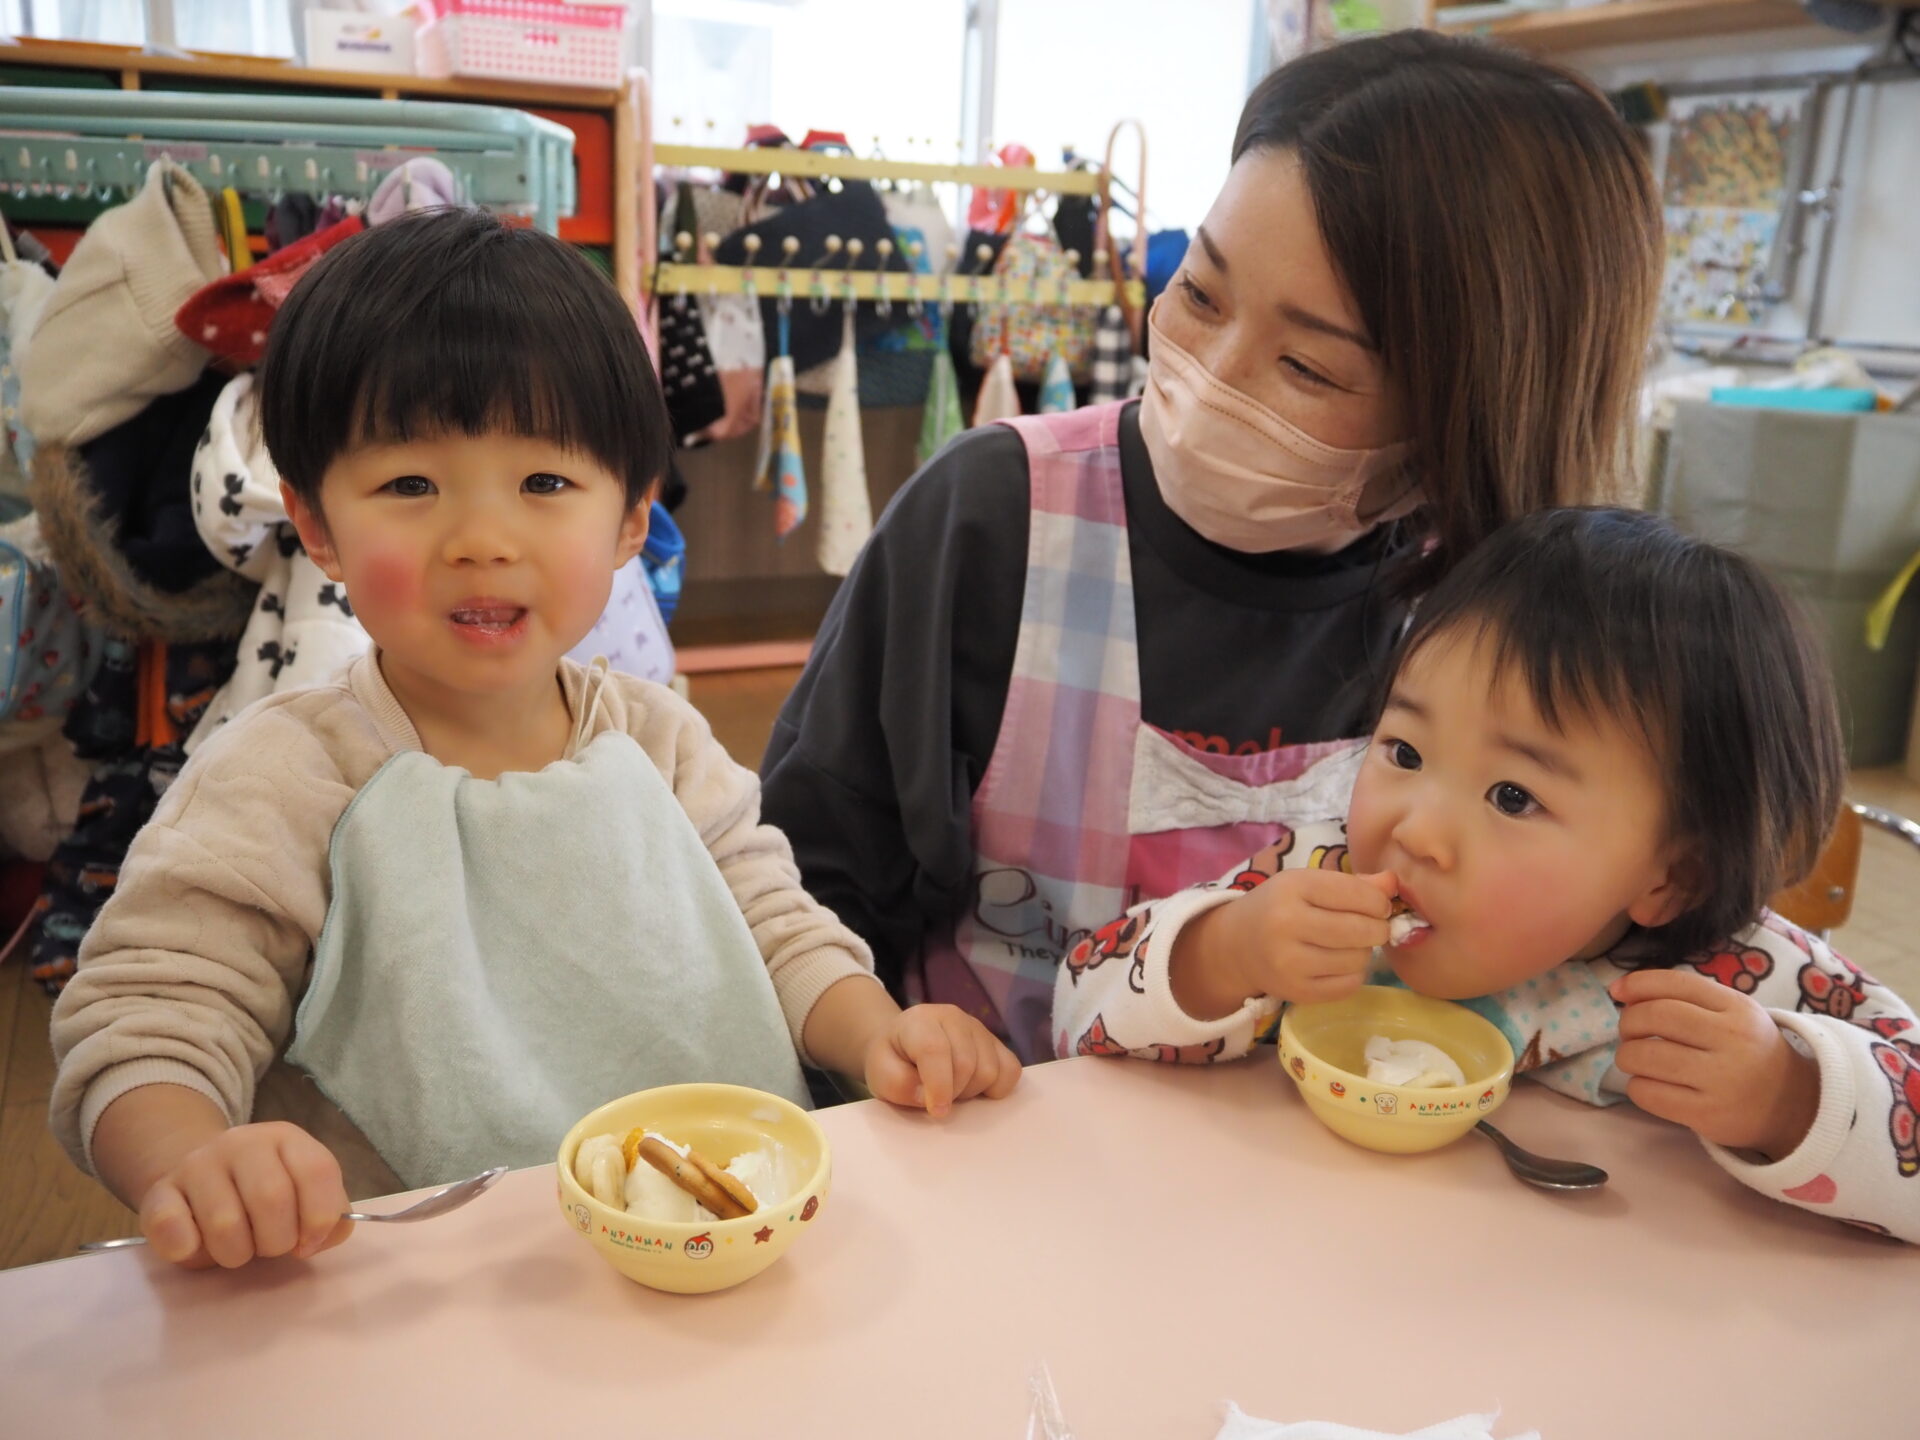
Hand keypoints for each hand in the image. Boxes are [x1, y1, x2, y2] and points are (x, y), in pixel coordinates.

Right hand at [138, 1122, 353, 1268]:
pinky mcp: (159, 1192)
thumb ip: (329, 1215)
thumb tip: (319, 1238)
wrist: (196, 1174)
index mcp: (287, 1138)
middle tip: (266, 1247)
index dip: (319, 1218)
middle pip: (272, 1199)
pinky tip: (194, 1246)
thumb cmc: (259, 1194)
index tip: (307, 1245)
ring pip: (225, 1223)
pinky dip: (189, 1250)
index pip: (318, 1171)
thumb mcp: (303, 1194)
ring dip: (236, 1253)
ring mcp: (198, 1163)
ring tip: (235, 1248)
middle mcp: (242, 1142)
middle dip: (276, 1241)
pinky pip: (172, 1227)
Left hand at [863, 1004, 1021, 1117]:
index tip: (937, 1111)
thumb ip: (897, 1084)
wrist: (902, 1046)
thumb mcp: (879, 1074)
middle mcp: (953, 1017)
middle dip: (953, 1092)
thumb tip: (928, 1096)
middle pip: (967, 1064)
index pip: (935, 1049)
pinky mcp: (996, 1043)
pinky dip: (997, 1088)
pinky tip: (975, 1088)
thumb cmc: (891, 1061)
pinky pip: (1011, 1070)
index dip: (938, 1085)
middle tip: (936, 1098)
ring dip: (972, 1092)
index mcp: (920, 1020)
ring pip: (991, 1070)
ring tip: (952, 1089)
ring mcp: (978, 1028)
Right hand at [1171, 869, 1396, 1019]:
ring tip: (1348, 945)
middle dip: (1377, 929)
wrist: (1237, 945)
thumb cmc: (1279, 907)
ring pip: (1357, 959)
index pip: (1356, 894)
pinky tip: (1338, 964)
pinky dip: (1353, 974)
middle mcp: (1287, 923)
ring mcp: (1289, 962)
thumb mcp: (1307, 884)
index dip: (1378, 902)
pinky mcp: (1296, 992)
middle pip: (1360, 930)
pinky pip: (1349, 985)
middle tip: (1372, 928)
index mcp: (1292, 887)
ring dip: (1363, 952)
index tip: (1377, 906)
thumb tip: (1393, 884)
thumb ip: (1353, 884)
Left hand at [1611, 969, 1819, 1158]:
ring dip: (1627, 1056)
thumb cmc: (1747, 1050)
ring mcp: (1721, 1079)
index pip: (1677, 983)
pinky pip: (1648, 1093)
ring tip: (1636, 1059)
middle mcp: (1732, 1040)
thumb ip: (1684, 996)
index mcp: (1738, 1008)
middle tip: (1630, 1033)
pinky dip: (1636, 1086)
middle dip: (1628, 1022)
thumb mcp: (1732, 1014)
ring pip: (1644, 1056)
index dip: (1637, 983)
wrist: (1795, 1105)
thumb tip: (1619, 990)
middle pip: (1655, 1016)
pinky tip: (1649, 1084)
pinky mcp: (1707, 1114)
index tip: (1617, 992)